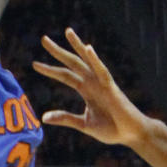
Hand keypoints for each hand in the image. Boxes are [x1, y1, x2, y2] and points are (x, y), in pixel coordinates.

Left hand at [34, 29, 145, 148]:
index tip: (35, 64)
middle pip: (72, 63)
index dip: (50, 70)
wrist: (131, 134)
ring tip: (67, 31)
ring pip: (86, 60)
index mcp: (85, 90)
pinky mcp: (111, 87)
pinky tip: (88, 49)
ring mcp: (102, 82)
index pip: (64, 75)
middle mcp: (92, 82)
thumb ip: (66, 118)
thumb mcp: (84, 124)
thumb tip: (44, 118)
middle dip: (58, 51)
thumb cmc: (111, 129)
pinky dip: (95, 60)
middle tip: (44, 39)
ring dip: (77, 46)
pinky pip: (102, 71)